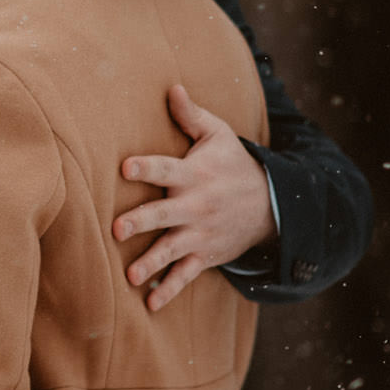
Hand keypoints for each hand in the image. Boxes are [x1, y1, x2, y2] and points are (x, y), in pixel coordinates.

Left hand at [114, 84, 275, 312]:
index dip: (146, 166)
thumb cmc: (234, 164)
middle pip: (163, 213)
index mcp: (193, 174)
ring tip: (130, 276)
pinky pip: (186, 275)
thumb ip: (191, 115)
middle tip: (118, 228)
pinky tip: (150, 303)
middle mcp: (195, 205)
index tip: (125, 166)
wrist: (272, 205)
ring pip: (172, 250)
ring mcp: (200, 233)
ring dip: (151, 263)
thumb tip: (171, 86)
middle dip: (142, 221)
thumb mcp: (219, 135)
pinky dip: (170, 290)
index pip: (165, 168)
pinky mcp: (205, 254)